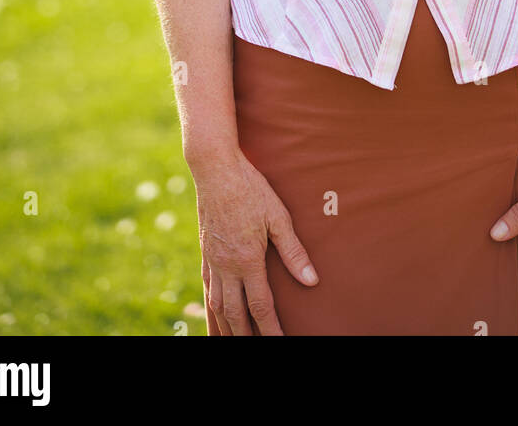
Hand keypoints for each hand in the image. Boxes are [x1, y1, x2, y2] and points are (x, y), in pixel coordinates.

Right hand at [193, 149, 318, 335]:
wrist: (215, 168)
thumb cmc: (251, 188)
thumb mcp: (278, 216)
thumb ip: (294, 251)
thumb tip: (311, 280)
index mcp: (247, 260)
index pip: (260, 306)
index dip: (271, 329)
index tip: (281, 342)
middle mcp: (226, 266)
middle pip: (235, 314)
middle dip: (247, 336)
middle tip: (257, 348)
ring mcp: (212, 260)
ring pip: (217, 305)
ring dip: (227, 328)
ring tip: (235, 341)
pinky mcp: (205, 251)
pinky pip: (207, 287)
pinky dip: (211, 306)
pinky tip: (215, 312)